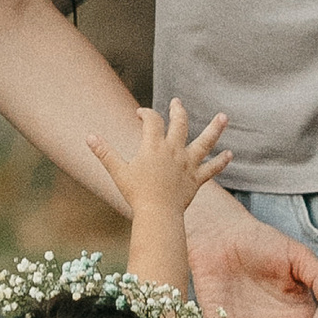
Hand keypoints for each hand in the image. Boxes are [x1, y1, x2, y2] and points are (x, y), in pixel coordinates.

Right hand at [83, 97, 229, 222]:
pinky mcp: (196, 179)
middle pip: (180, 123)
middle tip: (177, 102)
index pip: (152, 120)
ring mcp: (187, 164)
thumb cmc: (136, 194)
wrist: (157, 214)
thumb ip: (104, 152)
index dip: (146, 113)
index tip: (140, 114)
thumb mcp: (118, 171)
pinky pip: (211, 169)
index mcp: (154, 147)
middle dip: (178, 111)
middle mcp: (174, 151)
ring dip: (215, 128)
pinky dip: (221, 162)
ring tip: (224, 117)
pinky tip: (229, 154)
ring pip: (205, 142)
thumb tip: (88, 136)